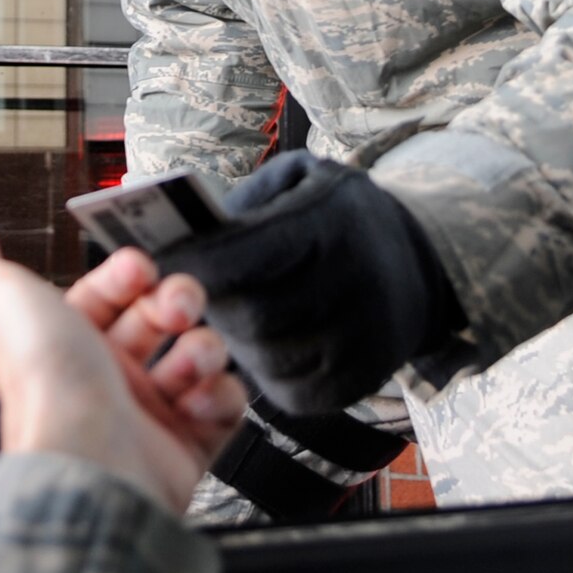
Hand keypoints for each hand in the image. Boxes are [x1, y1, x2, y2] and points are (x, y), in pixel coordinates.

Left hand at [0, 217, 248, 513]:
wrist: (91, 455)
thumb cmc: (46, 383)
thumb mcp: (2, 300)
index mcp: (67, 344)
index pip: (111, 293)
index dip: (129, 274)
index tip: (137, 270)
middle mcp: (106, 377)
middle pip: (160, 319)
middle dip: (177, 301)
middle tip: (176, 308)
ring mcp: (148, 413)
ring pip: (196, 356)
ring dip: (202, 348)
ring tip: (191, 361)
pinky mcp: (186, 445)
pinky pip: (223, 405)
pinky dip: (220, 396)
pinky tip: (198, 398)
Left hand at [160, 151, 459, 414]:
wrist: (415, 268)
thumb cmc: (333, 218)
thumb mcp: (297, 180)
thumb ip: (244, 202)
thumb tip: (180, 233)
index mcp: (333, 222)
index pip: (246, 253)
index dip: (195, 262)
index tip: (156, 263)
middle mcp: (356, 283)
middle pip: (252, 314)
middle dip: (207, 308)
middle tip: (180, 299)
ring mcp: (363, 340)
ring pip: (265, 358)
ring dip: (231, 342)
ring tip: (224, 317)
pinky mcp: (358, 382)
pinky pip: (287, 391)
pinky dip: (262, 372)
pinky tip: (261, 344)